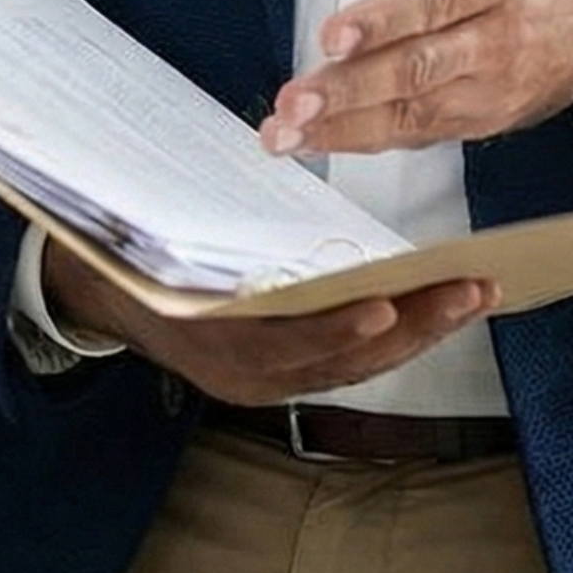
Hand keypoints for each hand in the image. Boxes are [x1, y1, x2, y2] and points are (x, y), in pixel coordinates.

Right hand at [38, 238, 497, 405]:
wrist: (98, 293)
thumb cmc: (135, 246)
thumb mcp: (160, 233)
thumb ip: (211, 228)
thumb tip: (265, 187)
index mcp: (207, 339)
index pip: (282, 343)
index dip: (334, 329)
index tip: (382, 306)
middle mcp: (242, 375)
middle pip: (339, 360)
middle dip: (411, 327)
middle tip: (470, 291)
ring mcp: (264, 385)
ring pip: (355, 367)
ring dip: (418, 332)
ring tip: (473, 296)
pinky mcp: (281, 381)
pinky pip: (348, 366)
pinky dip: (394, 339)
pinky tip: (433, 311)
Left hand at [263, 0, 572, 155]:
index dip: (387, 19)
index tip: (334, 33)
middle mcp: (503, 35)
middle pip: (422, 67)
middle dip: (352, 88)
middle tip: (292, 102)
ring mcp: (496, 84)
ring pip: (417, 113)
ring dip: (347, 127)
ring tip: (286, 132)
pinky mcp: (487, 116)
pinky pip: (424, 135)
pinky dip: (370, 141)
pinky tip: (320, 143)